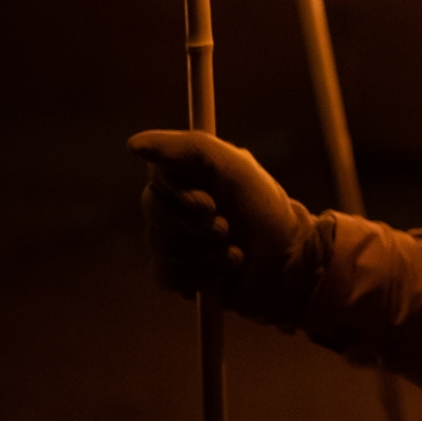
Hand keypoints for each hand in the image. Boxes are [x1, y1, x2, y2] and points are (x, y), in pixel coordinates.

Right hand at [130, 130, 318, 322]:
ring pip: (159, 245)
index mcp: (191, 173)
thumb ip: (188, 148)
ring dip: (203, 252)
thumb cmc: (265, 209)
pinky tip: (220, 274)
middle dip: (195, 225)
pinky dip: (196, 276)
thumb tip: (133, 144)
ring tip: (234, 254)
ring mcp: (174, 239)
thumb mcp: (234, 168)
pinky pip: (164, 274)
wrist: (287, 265)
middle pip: (153, 210)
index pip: (159, 175)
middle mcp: (178, 203)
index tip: (209, 204)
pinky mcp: (177, 272)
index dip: (180, 193)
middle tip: (226, 230)